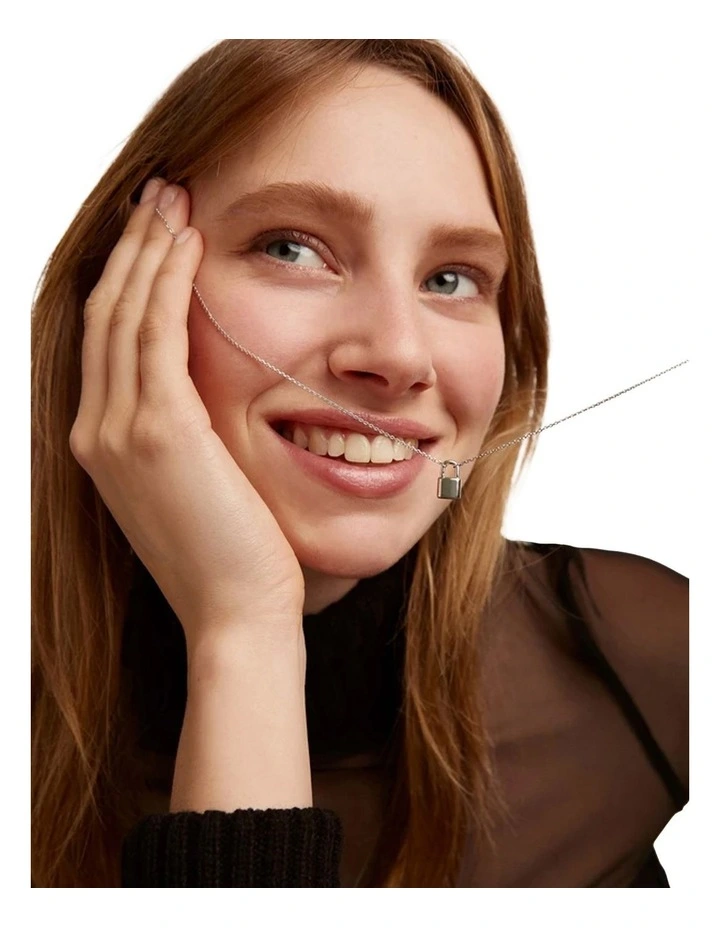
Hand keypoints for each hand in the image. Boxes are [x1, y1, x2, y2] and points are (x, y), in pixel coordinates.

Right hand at [69, 178, 305, 647]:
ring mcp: (120, 430)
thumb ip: (183, 437)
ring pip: (124, 313)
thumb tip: (205, 398)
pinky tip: (187, 243)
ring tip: (173, 200)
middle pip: (104, 314)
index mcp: (103, 445)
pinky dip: (167, 281)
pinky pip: (156, 332)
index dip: (125, 281)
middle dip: (131, 249)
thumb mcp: (194, 489)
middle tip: (160, 196)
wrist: (238, 614)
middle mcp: (97, 432)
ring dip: (147, 249)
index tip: (154, 237)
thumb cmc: (233, 557)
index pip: (106, 341)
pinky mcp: (159, 430)